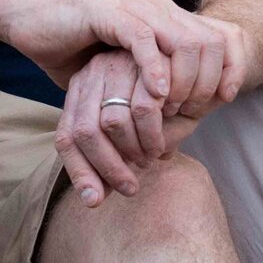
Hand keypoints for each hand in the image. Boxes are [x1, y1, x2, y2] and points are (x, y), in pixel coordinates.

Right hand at [0, 0, 240, 106]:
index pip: (219, 38)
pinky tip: (156, 94)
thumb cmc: (76, 51)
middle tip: (194, 112)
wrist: (31, 21)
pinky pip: (143, 38)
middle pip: (209, 40)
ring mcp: (135, 9)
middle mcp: (158, 9)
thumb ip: (153, 90)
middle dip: (209, 78)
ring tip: (175, 108)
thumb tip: (181, 124)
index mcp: (168, 19)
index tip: (227, 100)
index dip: (231, 67)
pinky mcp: (110, 14)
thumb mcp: (124, 75)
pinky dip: (155, 67)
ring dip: (185, 78)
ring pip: (183, 39)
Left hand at [54, 52, 162, 204]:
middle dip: (108, 168)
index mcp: (80, 92)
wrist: (196, 69)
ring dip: (132, 151)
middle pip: (85, 132)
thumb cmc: (162, 109)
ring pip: (112, 122)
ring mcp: (116, 64)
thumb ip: (113, 161)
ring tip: (149, 160)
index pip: (66, 137)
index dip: (78, 172)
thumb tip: (93, 198)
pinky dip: (152, 135)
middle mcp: (91, 74)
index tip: (95, 201)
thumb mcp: (133, 137)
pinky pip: (144, 108)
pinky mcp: (145, 60)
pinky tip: (161, 145)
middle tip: (130, 187)